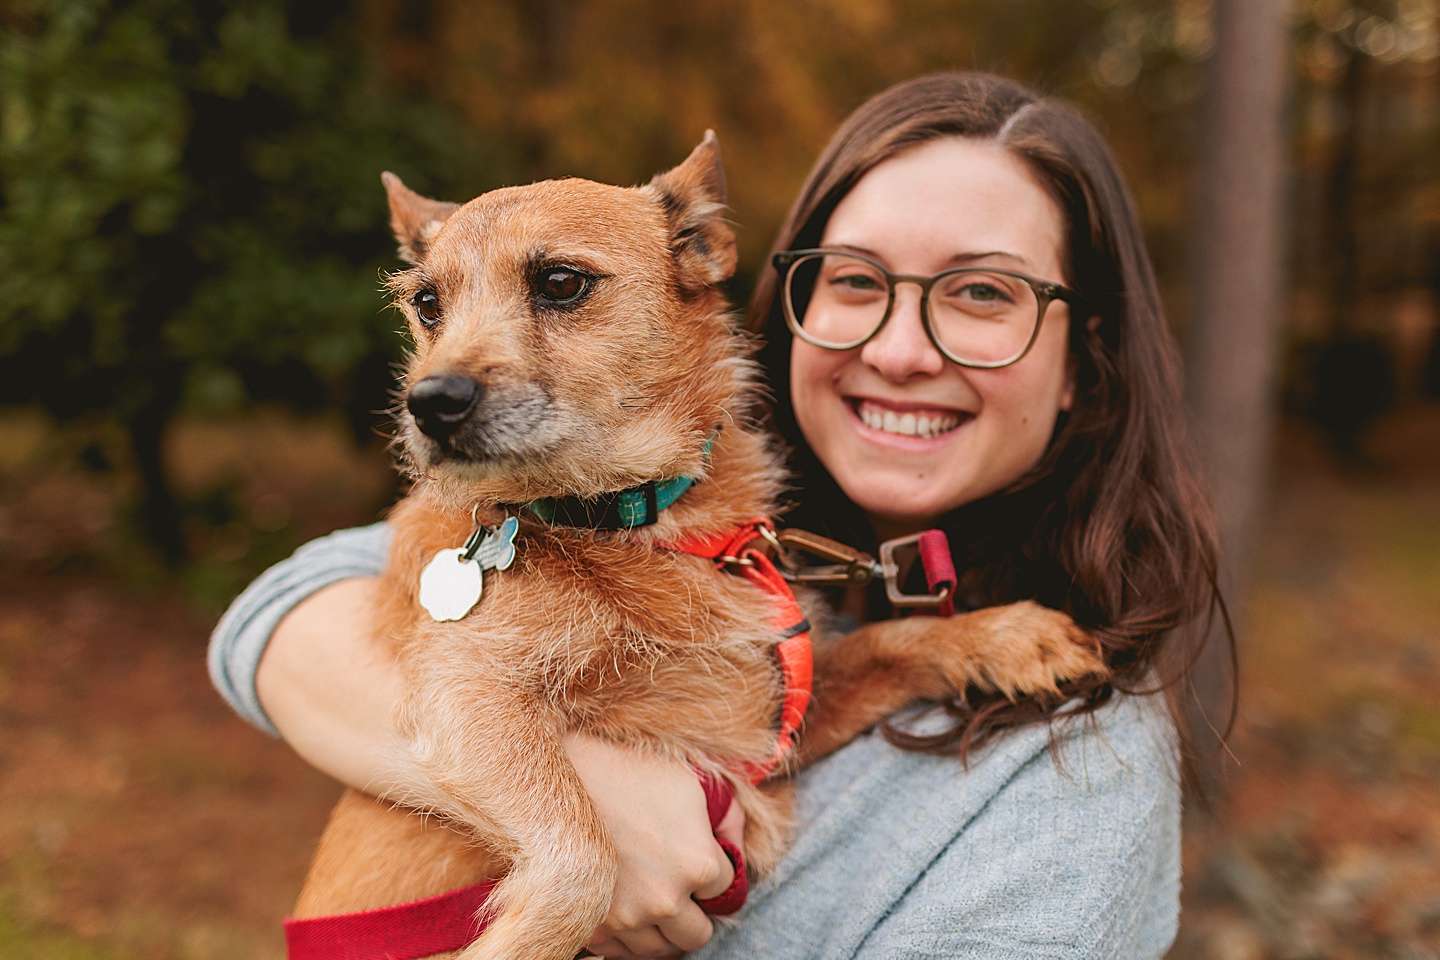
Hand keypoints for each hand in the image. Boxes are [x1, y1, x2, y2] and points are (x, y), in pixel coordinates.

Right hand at [566, 734, 743, 958]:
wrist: (560, 777)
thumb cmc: (628, 772)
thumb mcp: (689, 783)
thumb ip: (726, 818)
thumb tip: (734, 846)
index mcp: (698, 863)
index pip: (726, 890)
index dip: (714, 871)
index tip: (696, 857)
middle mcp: (665, 899)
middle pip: (698, 934)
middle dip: (694, 911)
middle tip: (679, 887)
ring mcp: (626, 918)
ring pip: (661, 951)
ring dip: (663, 930)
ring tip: (652, 900)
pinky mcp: (592, 927)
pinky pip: (622, 954)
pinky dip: (628, 939)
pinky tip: (627, 911)